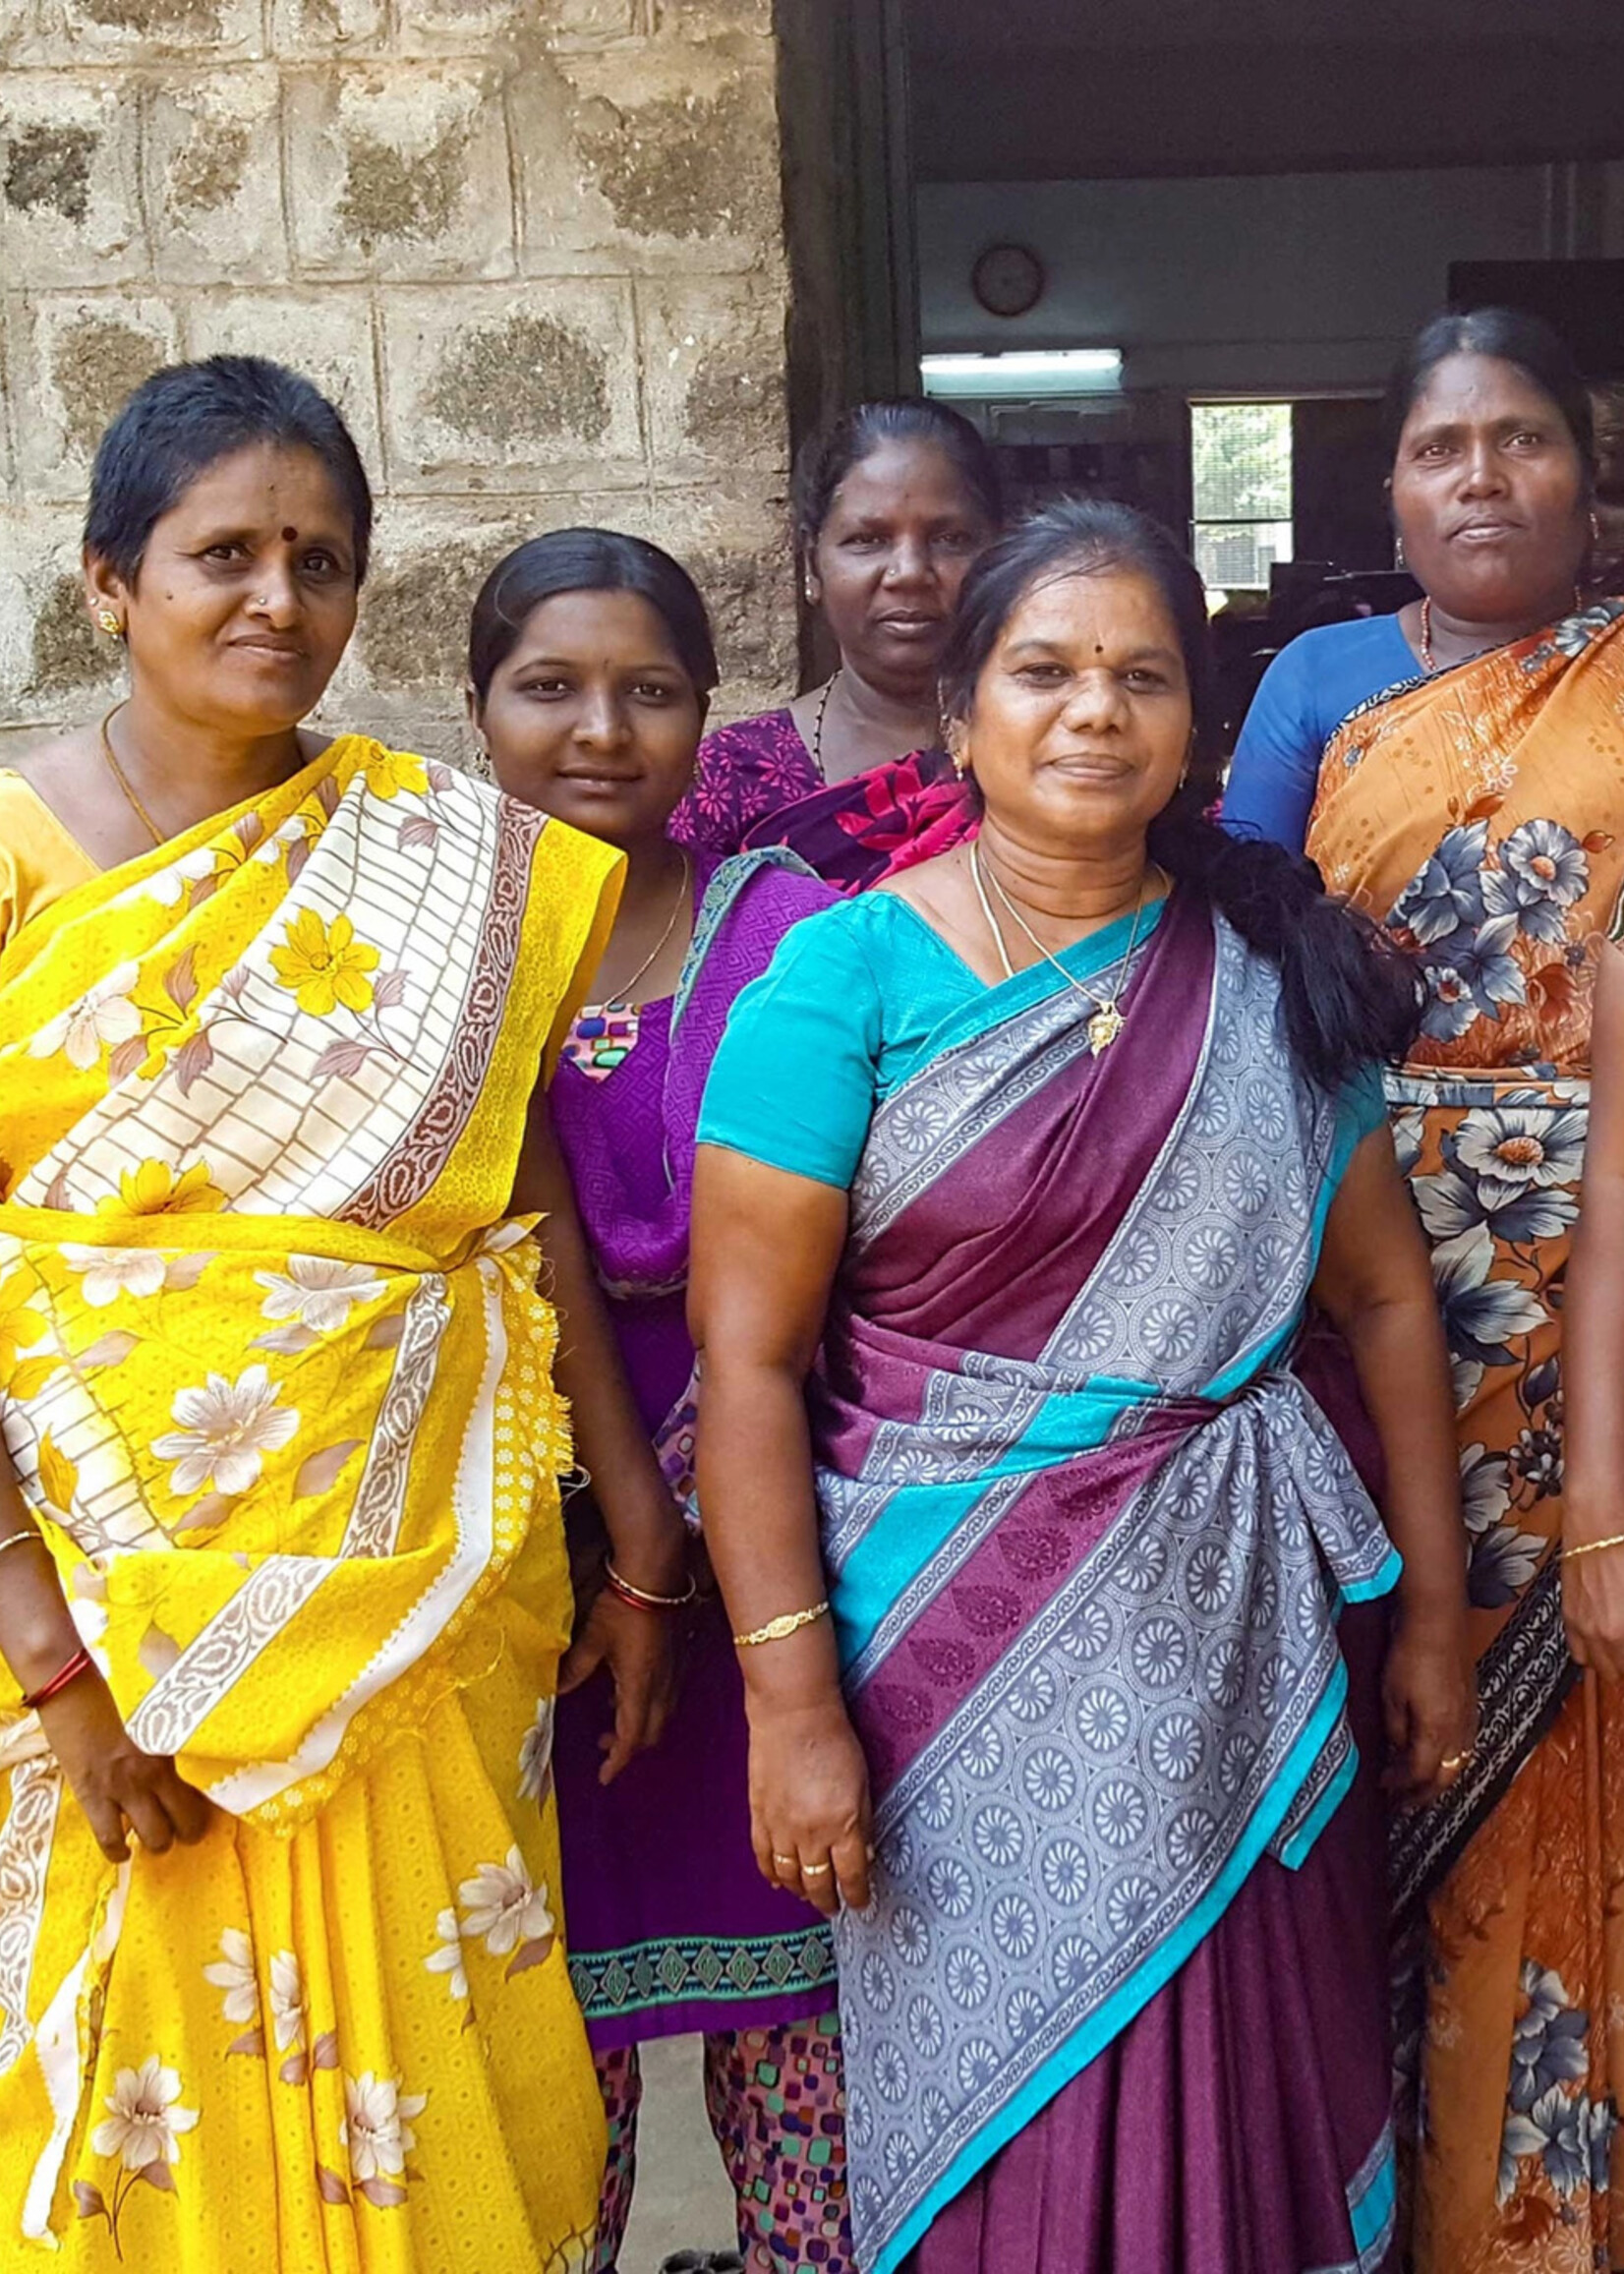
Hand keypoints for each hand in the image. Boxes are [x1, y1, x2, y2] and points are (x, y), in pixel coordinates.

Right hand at [40, 1667, 212, 1862]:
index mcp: (171, 1752)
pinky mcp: (94, 1798)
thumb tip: (176, 1774)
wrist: (75, 1698)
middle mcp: (155, 1774)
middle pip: (186, 1822)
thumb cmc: (113, 1707)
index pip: (201, 1791)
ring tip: (152, 1842)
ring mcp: (126, 1789)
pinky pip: (111, 1839)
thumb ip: (165, 1752)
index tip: (202, 1815)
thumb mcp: (152, 1728)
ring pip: (156, 1837)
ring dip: (156, 1844)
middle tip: (181, 1834)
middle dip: (186, 1833)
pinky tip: (122, 1852)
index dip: (204, 1810)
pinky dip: (118, 1852)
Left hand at [558, 1591, 678, 1784]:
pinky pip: (667, 1696)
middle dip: (628, 1747)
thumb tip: (556, 1691)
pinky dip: (647, 1706)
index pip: (631, 1739)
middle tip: (603, 1747)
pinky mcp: (679, 1658)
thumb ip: (575, 1669)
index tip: (603, 1776)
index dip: (617, 1762)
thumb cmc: (621, 1605)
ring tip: (612, 1718)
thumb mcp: (592, 1638)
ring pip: (662, 1716)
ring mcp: (675, 1672)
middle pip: (651, 1733)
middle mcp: (663, 1686)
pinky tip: (628, 1689)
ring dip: (639, 1727)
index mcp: (640, 1687)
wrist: (655, 1574)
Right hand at [747, 1692, 871, 1918]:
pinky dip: (771, 1874)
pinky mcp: (759, 1816)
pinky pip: (763, 1857)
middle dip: (828, 1901)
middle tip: (833, 1907)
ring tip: (809, 1896)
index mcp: (843, 1825)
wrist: (793, 1714)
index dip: (857, 1895)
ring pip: (789, 1877)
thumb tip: (864, 1855)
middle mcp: (810, 1834)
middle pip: (818, 1884)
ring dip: (801, 1892)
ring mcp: (781, 1828)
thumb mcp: (863, 1783)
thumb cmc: (835, 1741)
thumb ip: (864, 1822)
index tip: (859, 1903)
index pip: (851, 1877)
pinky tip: (779, 1882)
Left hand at [1382, 1601, 1477, 1806]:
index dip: (1401, 1787)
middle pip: (1445, 1777)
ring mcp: (1470, 1718)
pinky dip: (1451, 1760)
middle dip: (1424, 1795)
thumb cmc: (1409, 1655)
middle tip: (1403, 1805)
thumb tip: (1397, 1754)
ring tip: (1419, 1787)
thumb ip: (1396, 1730)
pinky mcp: (1473, 1705)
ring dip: (1439, 1780)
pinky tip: (1438, 1757)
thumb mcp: (1391, 1695)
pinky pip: (1466, 1746)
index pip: (1420, 1774)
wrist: (1439, 1621)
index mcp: (1437, 1731)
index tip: (1383, 1791)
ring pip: (1459, 1764)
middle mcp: (1460, 1731)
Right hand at [1562, 1534, 1623, 1681]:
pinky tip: (1602, 1642)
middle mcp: (1601, 1634)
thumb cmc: (1623, 1552)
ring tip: (1620, 1650)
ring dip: (1611, 1663)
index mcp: (1621, 1631)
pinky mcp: (1568, 1616)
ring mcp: (1581, 1627)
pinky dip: (1591, 1653)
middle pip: (1616, 1672)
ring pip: (1597, 1667)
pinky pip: (1577, 1651)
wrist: (1596, 1527)